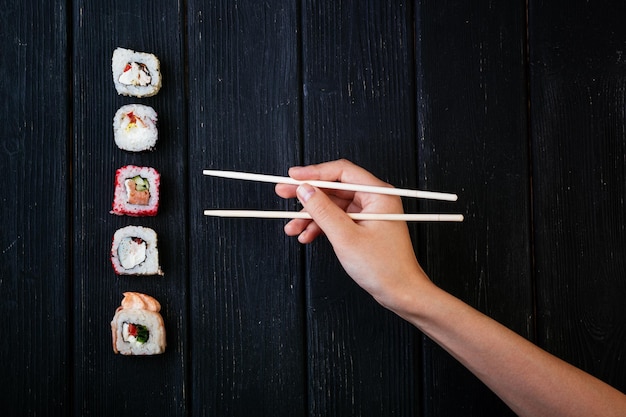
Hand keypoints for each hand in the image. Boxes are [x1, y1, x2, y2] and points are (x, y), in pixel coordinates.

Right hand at [275, 159, 430, 309]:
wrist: (401, 293)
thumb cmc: (385, 267)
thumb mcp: (346, 237)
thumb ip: (323, 211)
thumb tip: (305, 190)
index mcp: (378, 194)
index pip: (341, 172)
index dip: (314, 172)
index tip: (292, 176)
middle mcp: (375, 200)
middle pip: (334, 188)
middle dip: (307, 194)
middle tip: (283, 193)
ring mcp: (369, 214)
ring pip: (332, 206)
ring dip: (311, 216)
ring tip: (292, 226)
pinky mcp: (364, 227)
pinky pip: (337, 220)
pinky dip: (321, 227)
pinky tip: (306, 236)